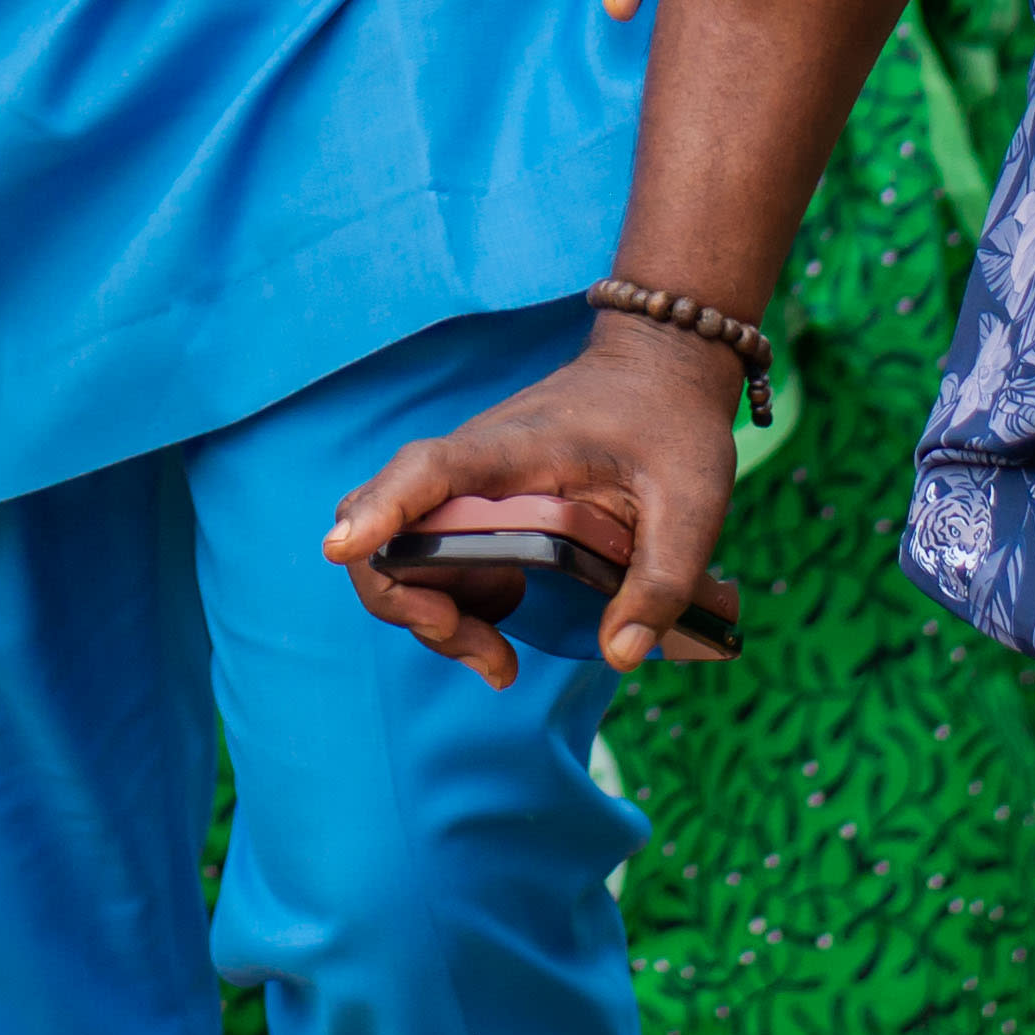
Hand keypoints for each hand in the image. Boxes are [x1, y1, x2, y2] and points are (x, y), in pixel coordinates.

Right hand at [325, 319, 751, 682]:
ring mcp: (466, 492)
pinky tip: (501, 633)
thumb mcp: (692, 501)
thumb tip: (622, 653)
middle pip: (388, 531)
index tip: (342, 547)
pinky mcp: (474, 513)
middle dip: (407, 604)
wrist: (657, 370)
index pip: (428, 471)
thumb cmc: (670, 424)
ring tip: (500, 664)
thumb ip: (663, 579)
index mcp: (515, 450)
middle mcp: (471, 468)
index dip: (379, 508)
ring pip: (401, 559)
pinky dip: (450, 612)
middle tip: (482, 651)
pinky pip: (432, 567)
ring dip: (431, 621)